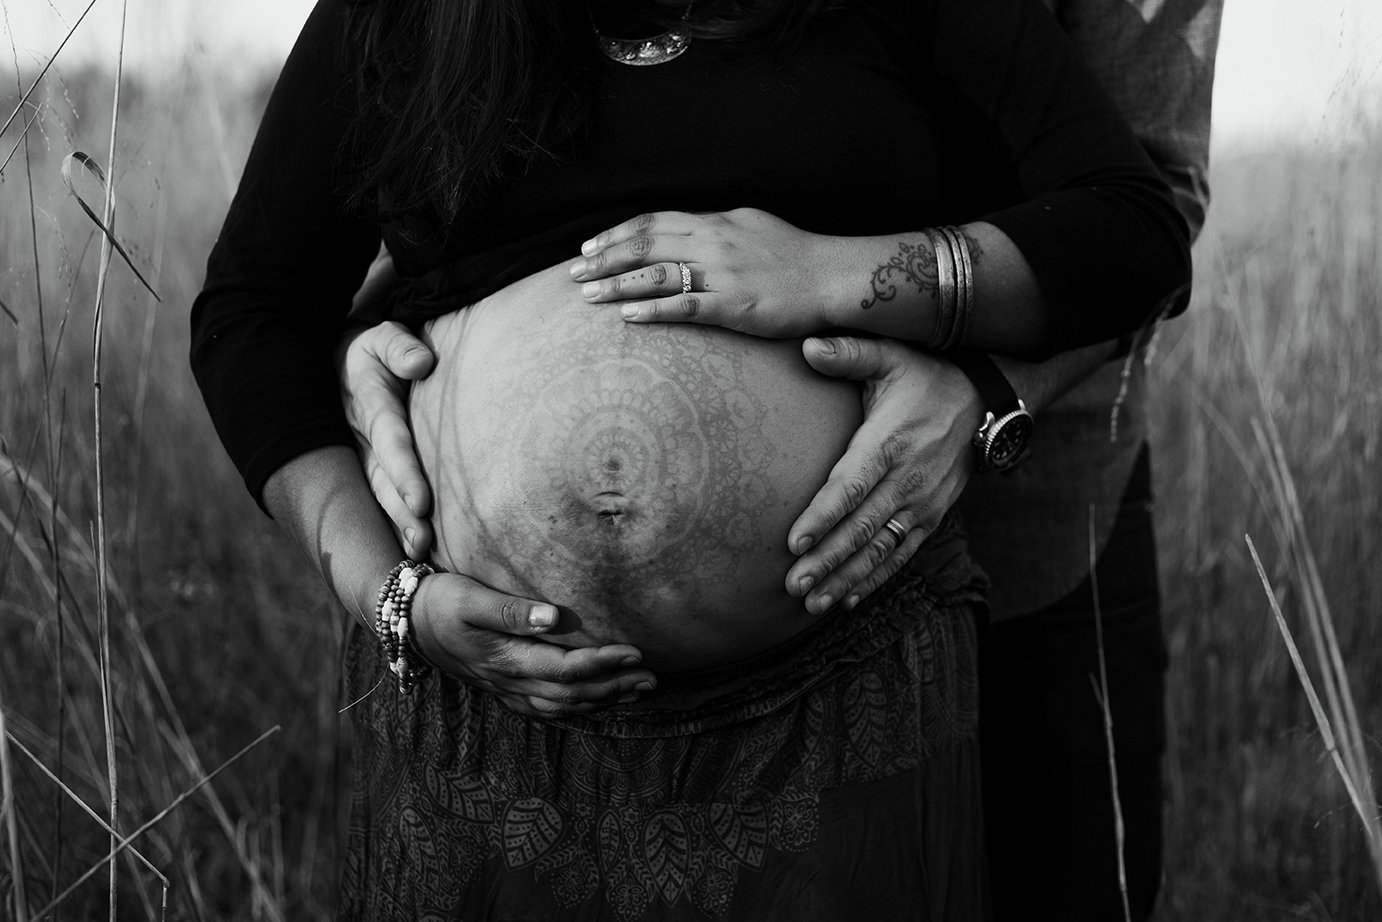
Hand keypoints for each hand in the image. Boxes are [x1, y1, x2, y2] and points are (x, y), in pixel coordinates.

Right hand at [337, 321, 435, 558]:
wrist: (340, 360)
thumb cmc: (375, 349)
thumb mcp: (382, 337)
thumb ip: (400, 346)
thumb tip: (423, 362)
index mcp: (370, 407)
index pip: (391, 443)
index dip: (405, 473)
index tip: (423, 504)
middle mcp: (362, 439)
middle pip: (382, 480)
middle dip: (401, 513)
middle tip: (423, 544)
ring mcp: (361, 456)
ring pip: (378, 496)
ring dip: (398, 525)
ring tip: (420, 554)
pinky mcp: (367, 468)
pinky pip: (379, 499)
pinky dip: (394, 526)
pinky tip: (415, 554)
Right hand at [410, 572, 656, 717]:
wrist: (404, 621)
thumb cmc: (439, 601)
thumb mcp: (470, 598)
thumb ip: (511, 611)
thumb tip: (554, 617)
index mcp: (506, 659)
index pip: (566, 668)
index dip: (604, 663)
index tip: (636, 652)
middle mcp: (509, 680)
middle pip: (571, 693)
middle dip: (614, 687)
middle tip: (652, 678)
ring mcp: (505, 689)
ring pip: (561, 706)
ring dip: (600, 700)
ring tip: (635, 691)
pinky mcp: (500, 687)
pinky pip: (544, 708)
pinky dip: (574, 708)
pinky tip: (592, 702)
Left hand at [569, 208, 834, 337]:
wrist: (832, 276)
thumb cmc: (795, 255)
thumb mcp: (751, 226)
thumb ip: (716, 228)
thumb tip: (685, 232)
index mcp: (716, 221)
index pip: (655, 222)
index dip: (618, 234)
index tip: (589, 247)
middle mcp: (714, 242)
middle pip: (646, 245)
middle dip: (605, 259)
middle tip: (574, 273)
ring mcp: (723, 274)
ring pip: (658, 275)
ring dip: (618, 285)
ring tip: (588, 296)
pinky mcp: (735, 306)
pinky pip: (685, 306)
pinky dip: (653, 310)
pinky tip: (627, 316)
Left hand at [785, 336, 983, 614]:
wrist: (986, 399)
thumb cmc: (926, 375)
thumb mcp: (891, 355)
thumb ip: (849, 353)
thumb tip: (807, 345)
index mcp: (890, 442)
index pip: (851, 486)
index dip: (823, 516)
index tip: (794, 541)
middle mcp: (908, 479)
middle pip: (862, 528)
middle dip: (827, 560)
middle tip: (793, 584)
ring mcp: (923, 503)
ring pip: (881, 549)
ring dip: (846, 578)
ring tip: (813, 602)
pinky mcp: (933, 516)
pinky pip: (902, 554)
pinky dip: (875, 579)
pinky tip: (847, 599)